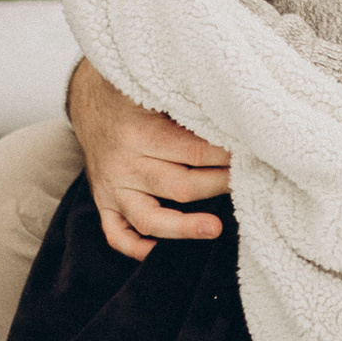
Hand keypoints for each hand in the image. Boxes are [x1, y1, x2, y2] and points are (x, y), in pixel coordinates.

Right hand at [66, 54, 231, 261]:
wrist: (90, 100)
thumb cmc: (134, 93)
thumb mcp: (158, 89)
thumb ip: (188, 106)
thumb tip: (234, 120)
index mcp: (140, 133)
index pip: (194, 152)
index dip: (226, 157)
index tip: (251, 155)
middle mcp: (124, 164)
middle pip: (180, 186)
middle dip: (218, 186)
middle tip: (247, 181)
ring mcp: (112, 188)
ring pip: (150, 219)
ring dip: (184, 226)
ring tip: (214, 228)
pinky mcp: (103, 203)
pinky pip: (116, 235)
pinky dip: (137, 247)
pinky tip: (160, 251)